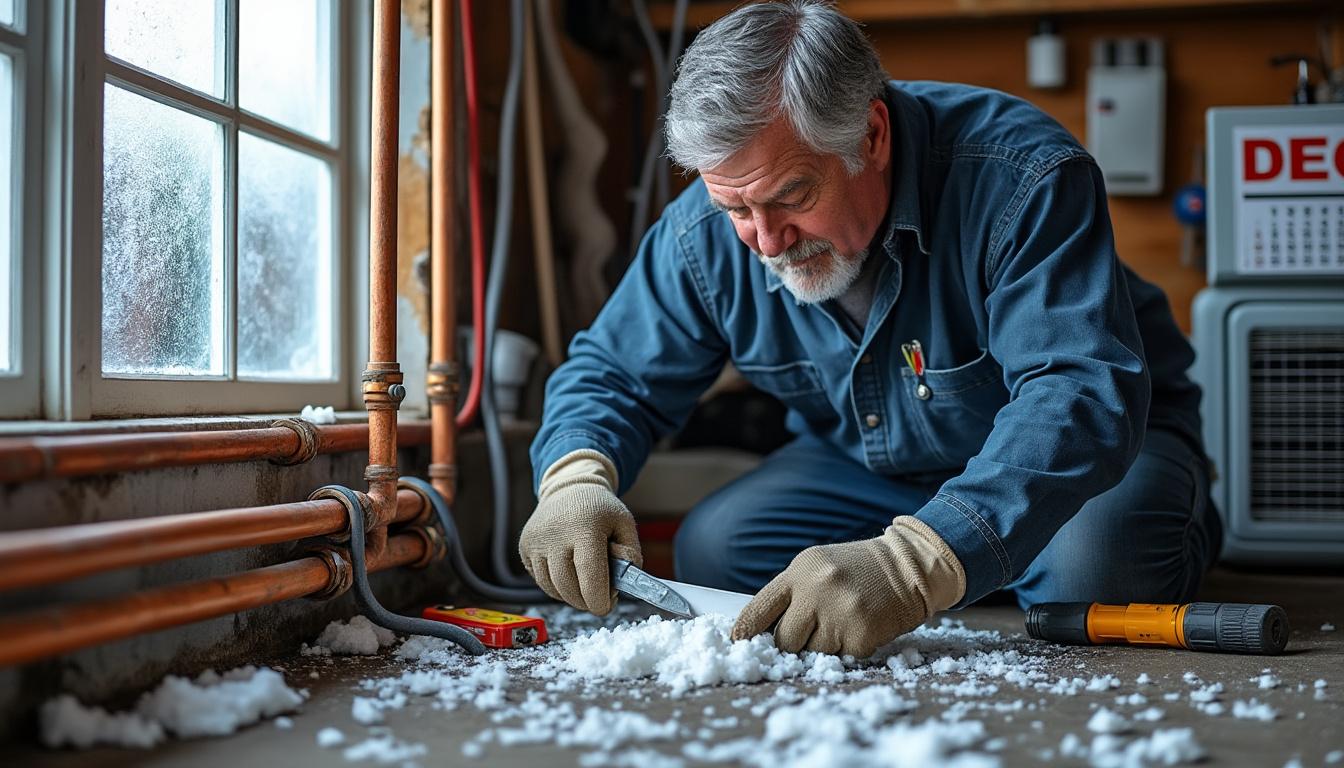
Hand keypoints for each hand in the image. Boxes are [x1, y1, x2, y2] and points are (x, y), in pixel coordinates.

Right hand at [519, 451, 640, 615]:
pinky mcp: (524, 548)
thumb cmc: (599, 510)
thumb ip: (631, 554)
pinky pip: (541, 581)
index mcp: (584, 527)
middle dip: (586, 601)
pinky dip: (557, 586)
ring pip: (553, 589)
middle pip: (569, 588)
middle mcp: (555, 534)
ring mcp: (535, 542)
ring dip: (571, 595)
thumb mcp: (624, 524)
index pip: (589, 574)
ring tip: (585, 582)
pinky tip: (569, 572)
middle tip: (599, 596)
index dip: (598, 599)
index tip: (606, 606)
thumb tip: (622, 582)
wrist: (568, 489)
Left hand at [730, 517, 964, 657]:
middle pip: (784, 641)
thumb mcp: (817, 567)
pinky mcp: (861, 635)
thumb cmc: (857, 570)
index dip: (745, 631)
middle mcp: (816, 591)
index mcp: (799, 572)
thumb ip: (791, 594)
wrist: (908, 566)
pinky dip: (849, 648)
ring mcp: (839, 614)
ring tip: (842, 621)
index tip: (738, 643)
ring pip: (812, 653)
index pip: (759, 609)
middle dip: (793, 642)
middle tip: (814, 628)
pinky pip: (841, 657)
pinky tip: (861, 627)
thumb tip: (761, 631)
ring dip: (823, 646)